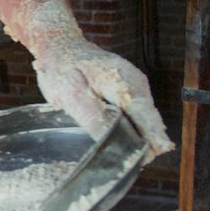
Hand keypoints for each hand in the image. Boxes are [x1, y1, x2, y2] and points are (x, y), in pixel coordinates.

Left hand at [13, 0, 174, 158]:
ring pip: (144, 121)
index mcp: (125, 83)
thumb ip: (94, 119)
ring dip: (136, 138)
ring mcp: (135, 87)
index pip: (147, 118)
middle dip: (142, 144)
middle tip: (125, 165)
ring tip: (120, 156)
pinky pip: (135, 115)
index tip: (146, 160)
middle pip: (150, 122)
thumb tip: (114, 146)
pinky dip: (129, 129)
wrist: (59, 45)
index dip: (149, 142)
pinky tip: (118, 141)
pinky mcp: (129, 92)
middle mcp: (137, 84)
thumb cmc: (62, 67)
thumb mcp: (70, 96)